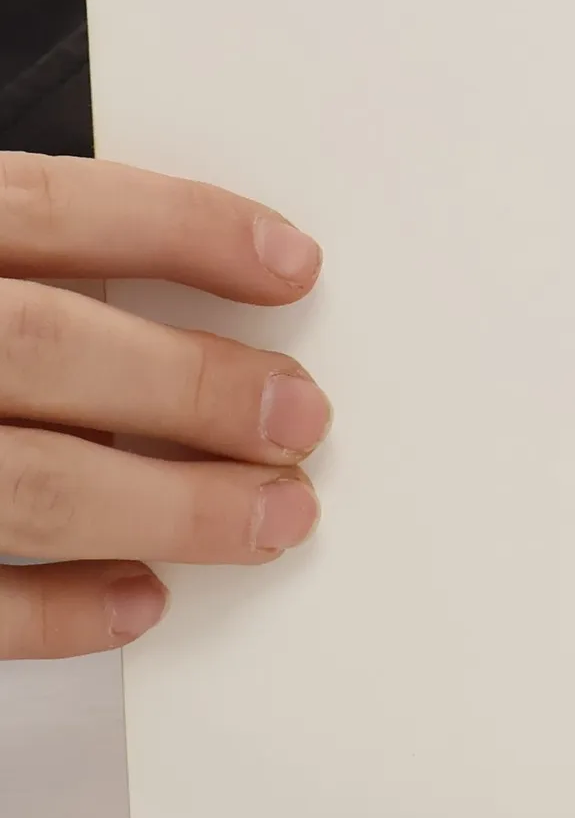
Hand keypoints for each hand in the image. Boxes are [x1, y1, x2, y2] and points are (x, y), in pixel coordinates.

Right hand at [0, 154, 327, 659]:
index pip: (49, 209)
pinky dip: (57, 608)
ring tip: (273, 515)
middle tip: (302, 415)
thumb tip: (188, 294)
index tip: (293, 265)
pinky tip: (140, 598)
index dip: (185, 229)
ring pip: (23, 484)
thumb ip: (11, 264)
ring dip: (167, 504)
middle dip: (193, 385)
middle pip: (45, 345)